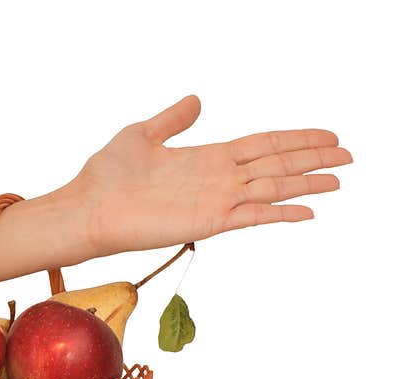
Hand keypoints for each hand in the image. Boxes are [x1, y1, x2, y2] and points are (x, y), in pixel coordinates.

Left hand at [61, 95, 352, 256]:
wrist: (87, 207)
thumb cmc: (106, 175)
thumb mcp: (142, 134)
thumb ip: (173, 120)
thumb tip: (198, 100)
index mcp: (206, 157)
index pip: (262, 145)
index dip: (294, 139)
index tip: (325, 134)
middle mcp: (217, 179)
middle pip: (276, 164)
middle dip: (313, 158)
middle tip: (349, 154)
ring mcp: (215, 200)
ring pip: (273, 188)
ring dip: (308, 182)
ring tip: (340, 178)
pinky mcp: (207, 221)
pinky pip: (252, 215)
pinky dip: (280, 213)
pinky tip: (307, 210)